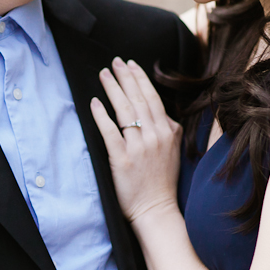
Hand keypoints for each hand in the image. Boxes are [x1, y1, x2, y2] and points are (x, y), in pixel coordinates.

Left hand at [89, 57, 181, 222]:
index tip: (130, 64)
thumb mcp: (174, 149)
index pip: (152, 98)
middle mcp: (155, 136)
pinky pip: (110, 132)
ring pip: (124, 111)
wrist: (156, 209)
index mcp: (168, 132)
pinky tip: (95, 102)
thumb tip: (157, 110)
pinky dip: (102, 115)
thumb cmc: (162, 180)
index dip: (140, 78)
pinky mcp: (122, 159)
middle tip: (114, 61)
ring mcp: (138, 147)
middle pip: (138, 99)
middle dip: (125, 77)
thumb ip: (168, 128)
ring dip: (113, 89)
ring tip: (103, 74)